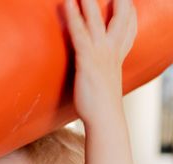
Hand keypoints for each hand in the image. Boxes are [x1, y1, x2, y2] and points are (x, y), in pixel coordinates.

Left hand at [64, 0, 136, 125]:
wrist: (105, 118)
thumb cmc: (101, 105)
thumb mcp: (106, 82)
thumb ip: (104, 72)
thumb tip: (100, 73)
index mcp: (118, 55)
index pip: (129, 27)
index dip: (130, 12)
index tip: (127, 0)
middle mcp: (112, 50)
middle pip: (119, 17)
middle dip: (120, 0)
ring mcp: (100, 53)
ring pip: (96, 20)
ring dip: (89, 2)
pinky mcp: (87, 60)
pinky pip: (78, 33)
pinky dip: (73, 16)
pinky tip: (67, 4)